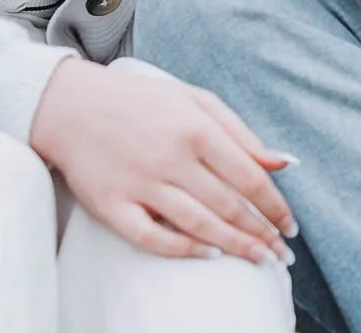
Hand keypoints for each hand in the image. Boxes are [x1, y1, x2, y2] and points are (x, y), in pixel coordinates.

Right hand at [29, 58, 296, 265]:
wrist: (70, 105)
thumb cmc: (139, 101)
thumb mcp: (194, 100)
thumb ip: (240, 132)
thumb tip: (284, 162)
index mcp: (195, 128)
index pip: (249, 177)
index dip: (275, 206)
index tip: (290, 226)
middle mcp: (170, 157)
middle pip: (228, 206)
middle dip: (261, 234)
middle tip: (281, 254)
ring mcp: (140, 183)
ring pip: (198, 225)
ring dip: (235, 246)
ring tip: (258, 260)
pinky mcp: (113, 205)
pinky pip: (152, 237)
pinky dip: (183, 250)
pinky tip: (208, 255)